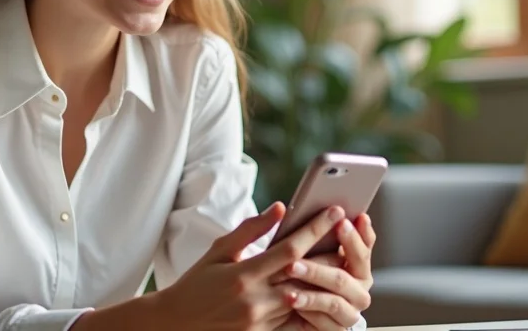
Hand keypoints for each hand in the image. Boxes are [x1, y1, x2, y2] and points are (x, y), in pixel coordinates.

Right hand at [150, 203, 350, 330]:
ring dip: (324, 281)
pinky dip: (310, 307)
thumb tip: (280, 209)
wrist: (177, 323)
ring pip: (304, 299)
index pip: (290, 248)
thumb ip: (251, 230)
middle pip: (306, 275)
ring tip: (342, 262)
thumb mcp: (218, 251)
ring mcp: (261, 321)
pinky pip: (296, 321)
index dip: (315, 229)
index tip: (335, 212)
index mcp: (244, 274)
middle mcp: (256, 299)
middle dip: (330, 255)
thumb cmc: (196, 283)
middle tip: (349, 237)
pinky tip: (323, 294)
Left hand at [275, 213, 376, 329]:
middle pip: (346, 273)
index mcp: (358, 265)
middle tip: (300, 251)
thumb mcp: (309, 250)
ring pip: (333, 298)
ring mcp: (350, 310)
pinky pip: (325, 321)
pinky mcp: (338, 329)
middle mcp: (359, 288)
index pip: (365, 247)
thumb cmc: (303, 273)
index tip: (342, 221)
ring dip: (311, 285)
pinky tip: (291, 300)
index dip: (356, 235)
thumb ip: (316, 232)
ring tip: (290, 272)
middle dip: (321, 262)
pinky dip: (308, 309)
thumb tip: (309, 207)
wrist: (296, 310)